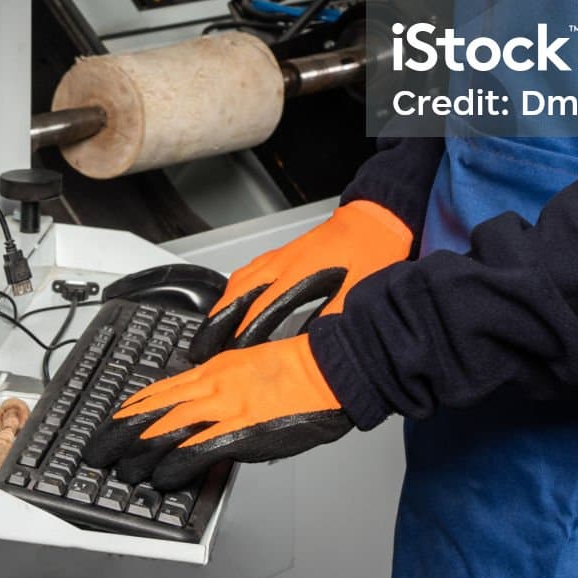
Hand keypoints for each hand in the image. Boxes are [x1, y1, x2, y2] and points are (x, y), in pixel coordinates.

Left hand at [83, 335, 351, 491]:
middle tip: (99, 448)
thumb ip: (229, 382)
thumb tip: (213, 403)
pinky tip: (160, 478)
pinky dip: (173, 466)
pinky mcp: (241, 430)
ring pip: (166, 429)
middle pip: (154, 409)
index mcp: (217, 368)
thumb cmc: (302, 367)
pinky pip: (197, 450)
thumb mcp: (254, 366)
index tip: (114, 419)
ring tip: (119, 467)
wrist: (329, 367)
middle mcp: (214, 384)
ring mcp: (225, 407)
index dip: (133, 407)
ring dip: (138, 451)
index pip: (162, 388)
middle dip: (121, 431)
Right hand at [188, 199, 411, 363]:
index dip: (243, 336)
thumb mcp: (360, 295)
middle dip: (218, 323)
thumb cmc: (372, 253)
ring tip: (210, 329)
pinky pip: (249, 270)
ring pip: (241, 280)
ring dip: (223, 306)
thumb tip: (314, 349)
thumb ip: (335, 321)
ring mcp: (282, 255)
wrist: (376, 218)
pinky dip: (234, 288)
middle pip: (240, 294)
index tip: (230, 359)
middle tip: (201, 348)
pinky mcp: (286, 252)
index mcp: (300, 274)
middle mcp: (284, 263)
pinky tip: (233, 296)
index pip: (261, 310)